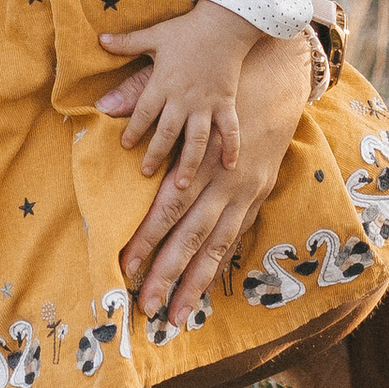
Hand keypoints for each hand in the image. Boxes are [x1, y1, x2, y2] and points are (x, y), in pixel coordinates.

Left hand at [96, 1, 258, 179]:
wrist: (225, 23)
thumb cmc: (186, 30)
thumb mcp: (154, 35)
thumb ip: (127, 43)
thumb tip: (99, 40)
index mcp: (163, 83)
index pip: (143, 113)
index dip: (133, 130)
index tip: (125, 146)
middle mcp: (183, 98)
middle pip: (166, 133)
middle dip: (155, 155)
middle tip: (145, 173)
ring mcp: (206, 103)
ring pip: (196, 140)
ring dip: (188, 163)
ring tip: (182, 186)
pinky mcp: (226, 103)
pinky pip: (229, 130)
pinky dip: (230, 148)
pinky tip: (229, 167)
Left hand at [110, 27, 312, 333]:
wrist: (284, 70)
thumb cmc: (226, 75)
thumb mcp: (183, 76)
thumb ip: (142, 91)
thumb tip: (104, 105)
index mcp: (204, 155)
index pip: (169, 206)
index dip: (147, 238)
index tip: (123, 266)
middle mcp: (227, 181)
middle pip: (192, 236)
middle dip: (167, 274)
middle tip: (145, 308)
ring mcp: (247, 192)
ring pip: (217, 246)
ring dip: (194, 284)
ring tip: (174, 317)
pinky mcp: (258, 195)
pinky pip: (234, 238)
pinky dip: (218, 265)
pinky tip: (201, 290)